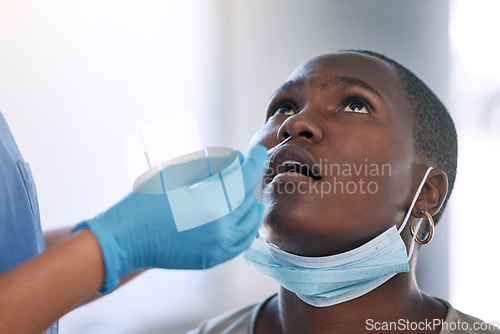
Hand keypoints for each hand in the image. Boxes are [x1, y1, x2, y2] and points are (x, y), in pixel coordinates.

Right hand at [73, 145, 267, 292]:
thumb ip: (208, 166)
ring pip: (250, 223)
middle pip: (248, 199)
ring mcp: (219, 247)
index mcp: (211, 203)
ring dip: (249, 203)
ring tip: (243, 191)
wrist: (125, 240)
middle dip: (247, 179)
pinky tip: (241, 216)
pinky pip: (241, 242)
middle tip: (240, 167)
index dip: (254, 163)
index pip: (245, 178)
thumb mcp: (175, 174)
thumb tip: (233, 160)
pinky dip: (246, 227)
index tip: (258, 152)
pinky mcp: (213, 259)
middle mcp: (221, 228)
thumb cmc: (144, 202)